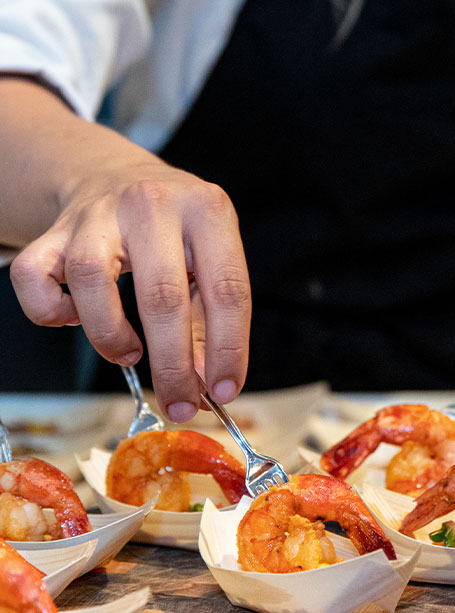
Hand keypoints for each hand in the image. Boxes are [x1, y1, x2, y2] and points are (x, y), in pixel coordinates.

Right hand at [10, 157, 250, 420]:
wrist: (114, 175)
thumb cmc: (172, 230)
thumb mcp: (206, 259)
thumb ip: (210, 322)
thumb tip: (204, 383)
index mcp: (206, 211)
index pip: (228, 290)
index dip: (229, 350)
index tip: (224, 391)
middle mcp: (152, 204)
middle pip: (162, 296)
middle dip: (173, 366)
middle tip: (179, 403)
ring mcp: (98, 214)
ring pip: (90, 281)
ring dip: (110, 336)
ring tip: (128, 352)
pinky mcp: (54, 230)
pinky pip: (34, 278)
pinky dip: (50, 312)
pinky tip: (74, 317)